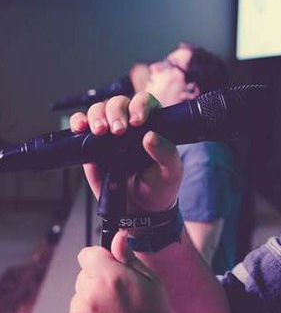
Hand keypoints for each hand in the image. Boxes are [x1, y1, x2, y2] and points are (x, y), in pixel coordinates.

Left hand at [65, 232, 179, 312]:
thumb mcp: (150, 281)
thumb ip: (128, 258)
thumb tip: (117, 237)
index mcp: (109, 277)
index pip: (88, 254)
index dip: (101, 259)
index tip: (111, 268)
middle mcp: (89, 294)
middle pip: (84, 275)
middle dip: (98, 280)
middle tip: (121, 297)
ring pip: (80, 296)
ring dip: (93, 300)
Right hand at [69, 92, 181, 213]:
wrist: (140, 210)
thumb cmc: (159, 186)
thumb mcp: (171, 171)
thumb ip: (166, 153)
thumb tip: (150, 136)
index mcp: (153, 124)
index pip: (145, 102)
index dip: (139, 105)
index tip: (137, 121)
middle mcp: (130, 125)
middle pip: (118, 103)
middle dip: (115, 112)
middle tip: (118, 130)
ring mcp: (109, 134)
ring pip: (98, 110)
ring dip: (96, 115)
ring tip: (101, 131)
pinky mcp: (91, 146)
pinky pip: (80, 126)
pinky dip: (77, 122)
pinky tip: (80, 128)